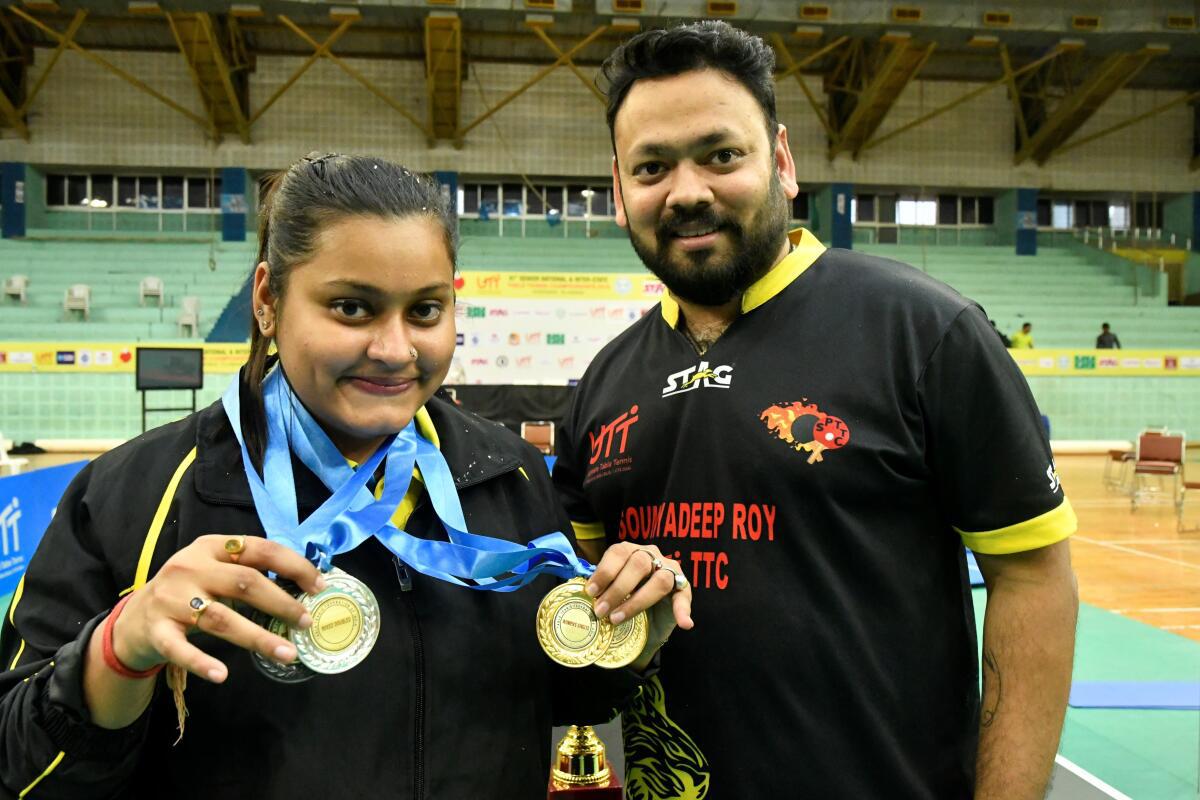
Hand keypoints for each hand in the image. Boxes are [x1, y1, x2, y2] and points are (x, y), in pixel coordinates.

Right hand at [111, 535, 324, 682]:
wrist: (133, 620)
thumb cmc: (188, 593)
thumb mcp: (213, 569)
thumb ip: (248, 571)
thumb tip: (303, 586)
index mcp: (210, 547)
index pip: (259, 549)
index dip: (293, 566)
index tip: (319, 585)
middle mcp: (190, 567)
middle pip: (244, 582)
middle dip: (282, 603)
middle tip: (307, 622)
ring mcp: (171, 599)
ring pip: (221, 618)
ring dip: (258, 638)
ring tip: (287, 653)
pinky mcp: (156, 631)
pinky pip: (181, 649)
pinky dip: (201, 662)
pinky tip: (222, 674)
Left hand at [586, 543, 693, 669]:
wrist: (648, 619)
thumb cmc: (624, 599)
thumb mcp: (610, 590)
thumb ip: (601, 588)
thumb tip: (582, 594)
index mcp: (631, 551)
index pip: (619, 552)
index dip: (605, 571)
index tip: (591, 592)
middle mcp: (652, 556)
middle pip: (638, 564)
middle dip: (617, 589)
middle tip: (601, 610)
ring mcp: (670, 570)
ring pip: (659, 580)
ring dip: (637, 602)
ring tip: (618, 619)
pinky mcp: (683, 589)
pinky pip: (684, 597)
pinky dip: (683, 610)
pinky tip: (684, 623)